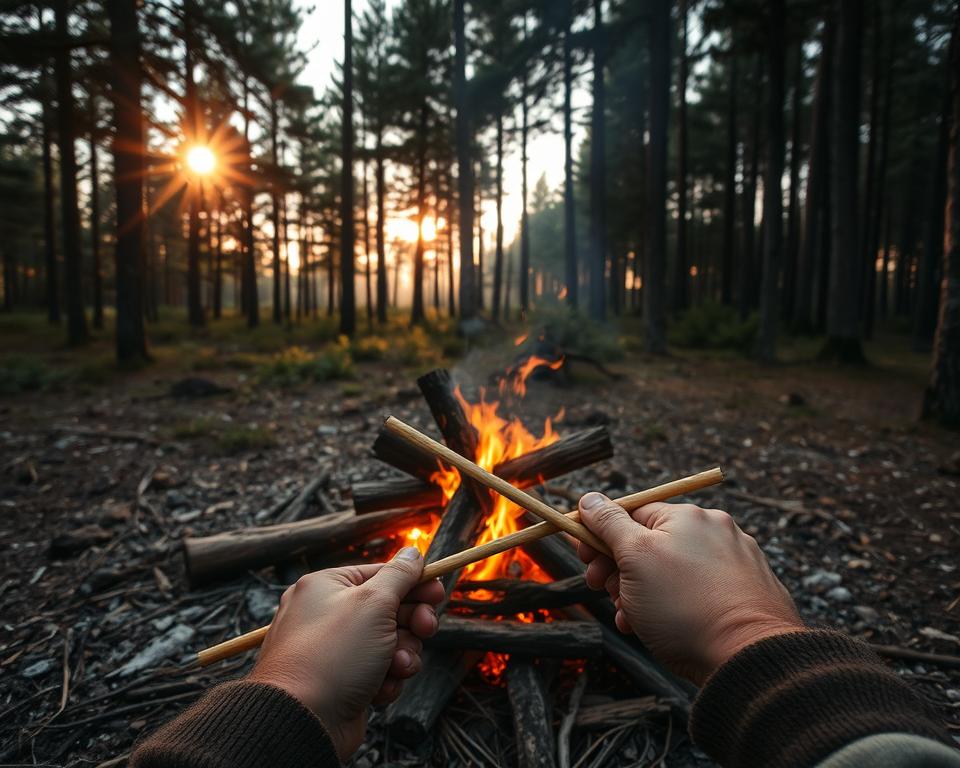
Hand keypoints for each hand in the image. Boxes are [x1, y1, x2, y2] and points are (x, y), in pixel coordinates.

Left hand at [248, 547, 443, 759]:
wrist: (302, 721)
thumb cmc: (334, 655)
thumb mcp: (373, 603)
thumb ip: (398, 575)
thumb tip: (412, 552)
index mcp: (328, 587)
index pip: (381, 574)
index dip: (414, 583)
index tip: (438, 593)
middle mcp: (328, 614)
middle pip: (389, 608)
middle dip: (411, 622)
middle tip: (425, 629)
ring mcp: (335, 650)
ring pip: (389, 643)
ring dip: (402, 654)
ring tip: (396, 667)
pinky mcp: (343, 681)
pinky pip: (379, 671)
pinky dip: (386, 679)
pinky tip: (380, 689)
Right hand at [576, 493, 803, 684]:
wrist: (748, 657)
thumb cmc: (684, 606)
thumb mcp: (635, 557)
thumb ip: (609, 523)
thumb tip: (590, 498)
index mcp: (687, 516)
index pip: (632, 513)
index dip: (602, 536)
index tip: (585, 560)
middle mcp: (715, 531)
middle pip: (651, 542)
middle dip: (620, 569)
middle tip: (604, 591)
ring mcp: (734, 562)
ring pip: (671, 571)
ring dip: (641, 593)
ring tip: (631, 618)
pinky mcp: (746, 593)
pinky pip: (697, 592)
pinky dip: (672, 606)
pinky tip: (658, 628)